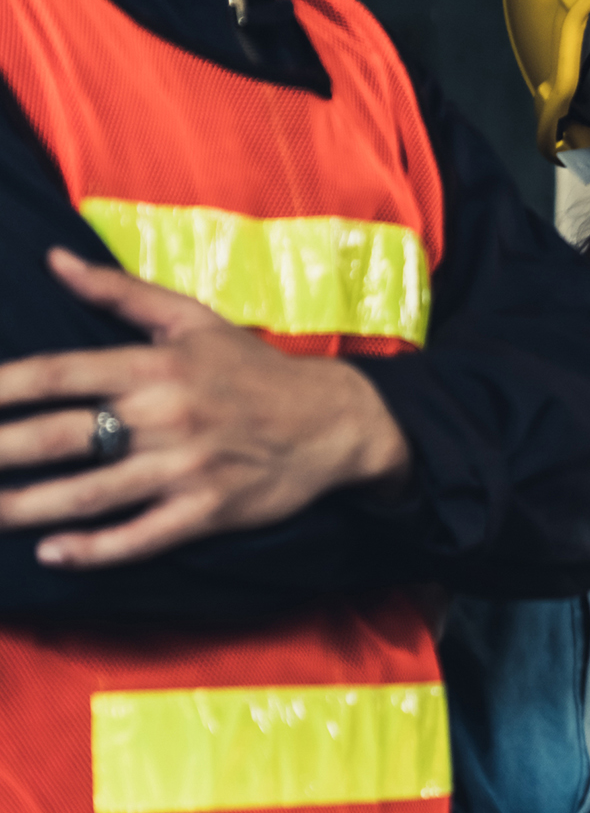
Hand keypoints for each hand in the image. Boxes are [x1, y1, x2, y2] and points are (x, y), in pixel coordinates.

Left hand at [0, 248, 411, 567]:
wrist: (334, 420)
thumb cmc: (256, 368)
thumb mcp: (194, 320)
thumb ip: (119, 292)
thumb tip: (55, 260)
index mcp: (158, 366)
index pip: (59, 374)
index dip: (1, 388)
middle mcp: (166, 416)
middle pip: (60, 438)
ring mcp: (186, 468)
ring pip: (89, 494)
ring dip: (25, 508)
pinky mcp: (207, 511)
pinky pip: (140, 536)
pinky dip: (94, 549)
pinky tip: (53, 552)